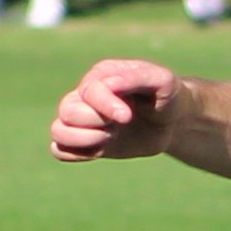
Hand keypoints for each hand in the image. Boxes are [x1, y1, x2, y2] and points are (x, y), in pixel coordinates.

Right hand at [51, 59, 184, 162]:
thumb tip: (109, 85)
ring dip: (83, 140)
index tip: (128, 116)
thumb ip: (137, 78)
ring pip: (58, 131)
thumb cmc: (166, 96)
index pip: (89, 92)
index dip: (105, 106)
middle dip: (96, 122)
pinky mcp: (85, 142)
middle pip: (67, 111)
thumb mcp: (162, 81)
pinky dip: (74, 154)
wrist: (172, 122)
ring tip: (108, 138)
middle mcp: (85, 97)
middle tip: (123, 123)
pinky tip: (99, 150)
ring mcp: (83, 120)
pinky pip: (59, 150)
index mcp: (101, 76)